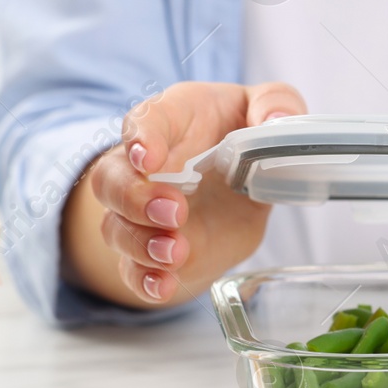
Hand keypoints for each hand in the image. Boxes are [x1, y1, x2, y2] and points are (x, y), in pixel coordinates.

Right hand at [62, 81, 306, 308]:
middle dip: (136, 198)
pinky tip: (163, 285)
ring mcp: (141, 213)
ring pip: (116, 227)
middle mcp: (142, 167)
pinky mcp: (153, 251)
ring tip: (175, 251)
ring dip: (141, 243)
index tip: (148, 156)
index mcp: (170, 120)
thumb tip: (275, 119)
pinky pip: (132, 269)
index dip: (142, 137)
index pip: (144, 121)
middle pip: (113, 179)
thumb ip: (274, 103)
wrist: (235, 184)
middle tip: (173, 210)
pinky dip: (144, 280)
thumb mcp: (263, 109)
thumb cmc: (239, 133)